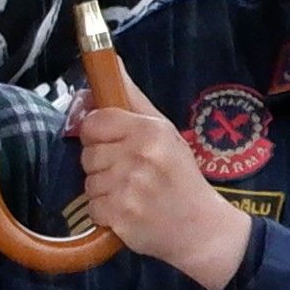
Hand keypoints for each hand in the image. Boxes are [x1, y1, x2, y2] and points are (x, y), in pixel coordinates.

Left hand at [66, 91, 255, 289]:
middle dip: (103, 166)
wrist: (201, 228)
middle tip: (131, 174)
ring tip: (132, 194)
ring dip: (104, 192)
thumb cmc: (181, 177)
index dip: (97, 135)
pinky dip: (106, 214)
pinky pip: (93, 208)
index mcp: (149, 131)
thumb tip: (112, 62)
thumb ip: (134, 100)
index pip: (94, 123)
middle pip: (88, 154)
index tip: (112, 145)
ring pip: (88, 183)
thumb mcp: (166, 132)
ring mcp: (129, 187)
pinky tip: (128, 212)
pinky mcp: (121, 216)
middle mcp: (139, 156)